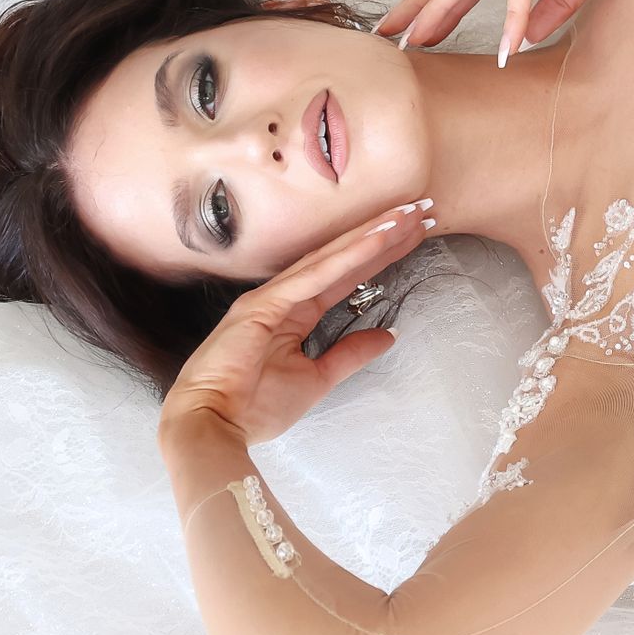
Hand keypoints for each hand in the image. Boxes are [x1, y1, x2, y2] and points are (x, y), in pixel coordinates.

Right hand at [159, 203, 436, 447]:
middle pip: (344, 257)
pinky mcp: (263, 305)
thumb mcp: (317, 378)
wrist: (214, 426)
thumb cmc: (255, 406)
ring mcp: (272, 297)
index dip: (381, 254)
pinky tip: (377, 239)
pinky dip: (347, 256)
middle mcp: (285, 296)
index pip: (347, 275)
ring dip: (371, 234)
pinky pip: (314, 275)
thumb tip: (389, 334)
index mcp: (294, 313)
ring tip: (407, 214)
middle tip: (419, 208)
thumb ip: (351, 353)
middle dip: (383, 233)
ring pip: (332, 257)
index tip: (413, 234)